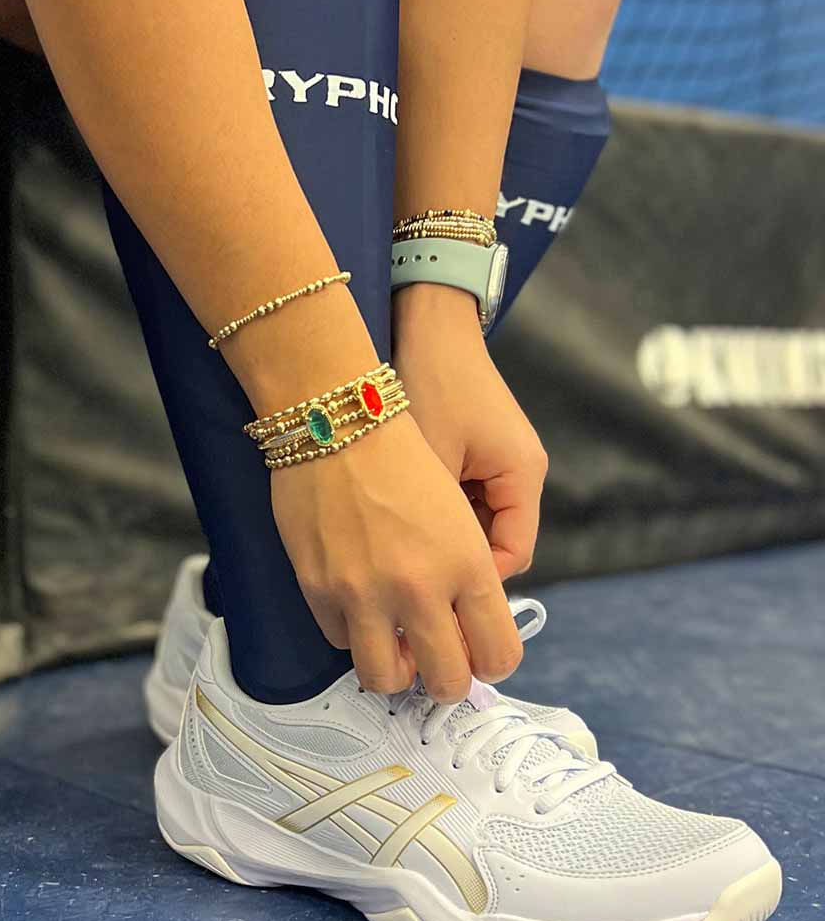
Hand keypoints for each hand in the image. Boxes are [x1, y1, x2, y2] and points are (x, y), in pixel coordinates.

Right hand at [271, 413, 522, 701]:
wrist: (336, 424)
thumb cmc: (405, 456)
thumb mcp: (459, 511)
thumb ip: (470, 572)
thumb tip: (465, 625)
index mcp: (467, 565)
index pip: (498, 652)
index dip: (492, 662)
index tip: (480, 652)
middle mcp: (420, 589)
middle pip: (447, 682)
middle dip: (448, 682)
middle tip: (439, 661)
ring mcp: (364, 594)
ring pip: (385, 679)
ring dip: (395, 670)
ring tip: (394, 642)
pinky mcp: (320, 591)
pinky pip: (342, 642)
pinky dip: (354, 631)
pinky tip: (358, 602)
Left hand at [393, 284, 547, 579]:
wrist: (427, 325)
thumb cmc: (429, 385)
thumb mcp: (429, 461)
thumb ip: (432, 523)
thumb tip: (420, 577)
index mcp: (523, 475)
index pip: (511, 555)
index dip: (473, 583)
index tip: (429, 596)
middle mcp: (520, 472)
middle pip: (494, 542)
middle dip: (455, 561)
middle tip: (408, 576)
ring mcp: (500, 462)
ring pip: (473, 523)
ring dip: (439, 534)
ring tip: (397, 542)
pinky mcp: (477, 452)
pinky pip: (460, 498)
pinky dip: (434, 509)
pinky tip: (398, 512)